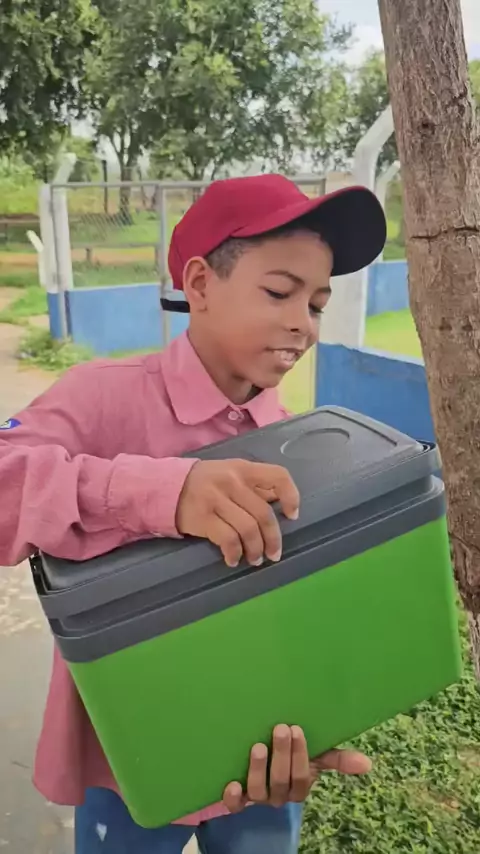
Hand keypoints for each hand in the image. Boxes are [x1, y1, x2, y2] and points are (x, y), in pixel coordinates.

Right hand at [176, 459, 299, 566]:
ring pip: (248, 529)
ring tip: (255, 559)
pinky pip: (228, 539)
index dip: (291, 497)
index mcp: (243, 469)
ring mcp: (216, 499)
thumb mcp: (230, 474)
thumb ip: (253, 487)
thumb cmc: (206, 483)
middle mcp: (232, 482)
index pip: (278, 476)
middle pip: (264, 514)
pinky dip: (234, 553)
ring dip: (255, 550)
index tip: (291, 516)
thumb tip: (280, 504)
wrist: (167, 488)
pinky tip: (233, 559)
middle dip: (273, 539)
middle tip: (274, 554)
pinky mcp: (203, 517)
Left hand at [223, 725, 371, 812]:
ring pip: (260, 792)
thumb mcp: (315, 755)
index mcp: (299, 786)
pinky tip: (232, 782)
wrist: (262, 763)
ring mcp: (258, 797)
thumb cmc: (292, 756)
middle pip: (282, 782)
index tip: (297, 729)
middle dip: (282, 755)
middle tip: (281, 728)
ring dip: (259, 770)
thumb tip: (368, 764)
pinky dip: (233, 796)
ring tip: (258, 746)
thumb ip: (338, 759)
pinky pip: (235, 805)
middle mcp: (279, 795)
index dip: (301, 756)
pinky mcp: (237, 798)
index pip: (303, 777)